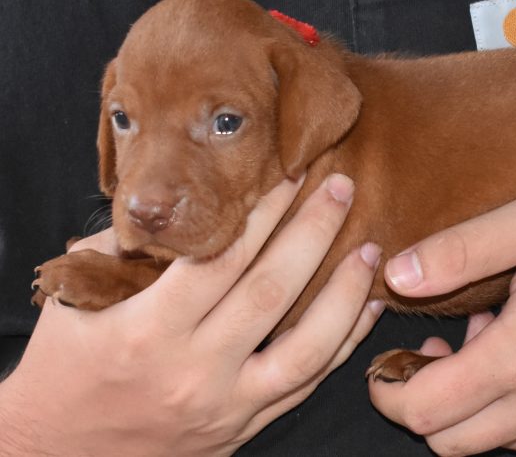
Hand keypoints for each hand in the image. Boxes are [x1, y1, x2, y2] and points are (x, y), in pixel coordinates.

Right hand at [0, 174, 383, 455]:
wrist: (57, 454)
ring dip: (346, 295)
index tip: (290, 175)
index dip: (263, 213)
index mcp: (147, 332)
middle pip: (271, 292)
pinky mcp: (243, 427)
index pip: (221, 259)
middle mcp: (193, 371)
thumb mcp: (76, 302)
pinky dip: (343, 345)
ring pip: (307, 350)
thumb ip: (124, 252)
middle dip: (314, 233)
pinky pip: (305, 385)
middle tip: (342, 188)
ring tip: (370, 250)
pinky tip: (366, 310)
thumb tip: (176, 210)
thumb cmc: (65, 369)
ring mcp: (225, 405)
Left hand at [369, 179, 515, 454]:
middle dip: (419, 403)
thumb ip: (461, 250)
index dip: (387, 392)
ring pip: (487, 442)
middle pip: (448, 439)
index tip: (382, 361)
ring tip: (475, 343)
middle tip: (426, 352)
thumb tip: (397, 275)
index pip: (425, 411)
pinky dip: (503, 408)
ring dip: (462, 405)